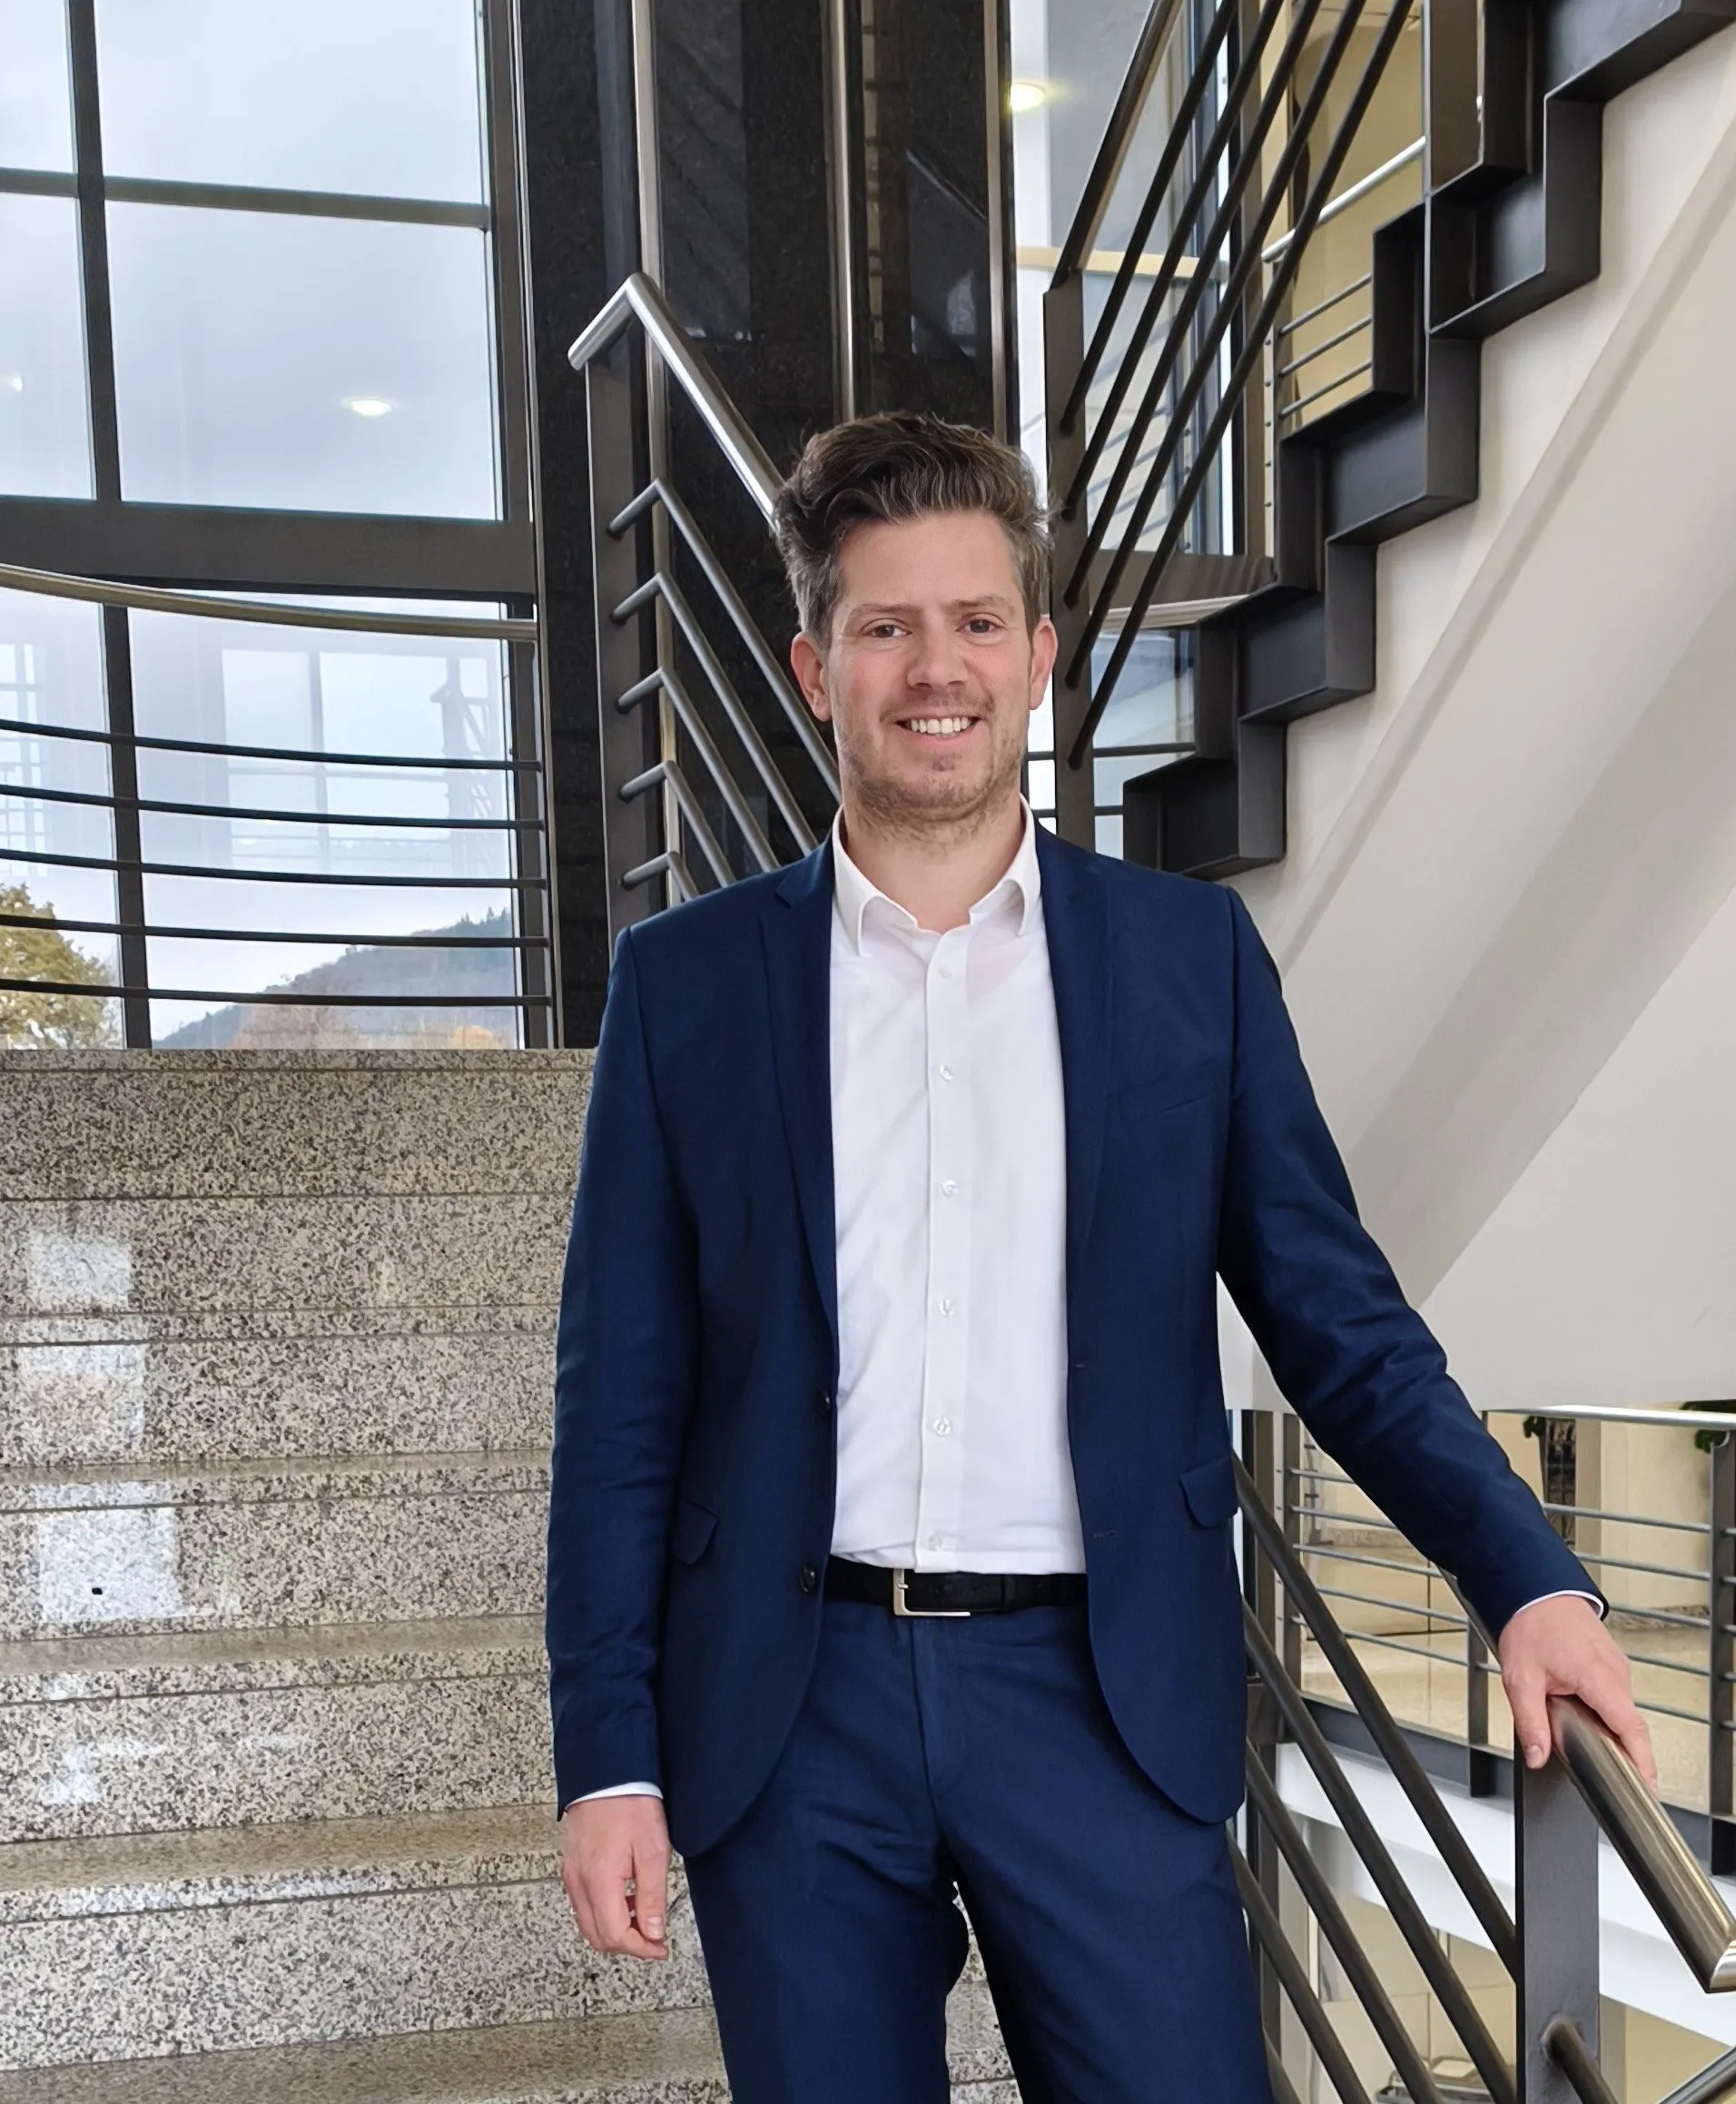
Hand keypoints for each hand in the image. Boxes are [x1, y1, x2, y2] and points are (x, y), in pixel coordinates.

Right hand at [559, 1795, 671, 1960]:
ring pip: (588, 1924)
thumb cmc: (630, 1804)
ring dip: (614, 1930)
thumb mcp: (653, 1850)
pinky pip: (583, 1904)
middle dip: (627, 1944)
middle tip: (654, 1938)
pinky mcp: (571, 1866)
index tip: (660, 1947)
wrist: (606, 1772)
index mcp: (599, 1882)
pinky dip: (603, 1913)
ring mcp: (571, 1875)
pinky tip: (624, 1899)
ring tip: (642, 1916)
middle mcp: (579, 1883)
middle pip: (597, 1937)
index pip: (615, 1936)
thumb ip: (652, 1896)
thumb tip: (653, 1933)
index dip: (641, 1949)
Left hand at [1498, 1594, 1656, 1789]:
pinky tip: (1587, 1717)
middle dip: (1626, 1752)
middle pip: (1630, 1723)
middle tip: (1614, 1777)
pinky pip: (1615, 1695)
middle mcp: (1615, 1671)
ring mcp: (1616, 1665)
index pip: (1631, 1727)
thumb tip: (1537, 1755)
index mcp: (1598, 1676)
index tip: (1646, 1786)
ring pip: (1622, 1709)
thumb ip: (1530, 1721)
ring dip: (1613, 1729)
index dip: (1642, 1760)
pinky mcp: (1611, 1662)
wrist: (1534, 1587)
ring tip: (1594, 1746)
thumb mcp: (1520, 1678)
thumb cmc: (1530, 1623)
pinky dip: (1608, 1711)